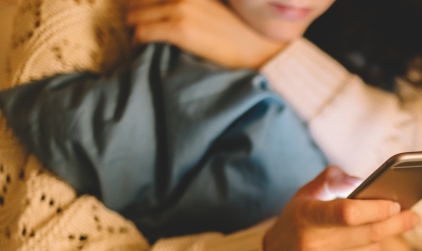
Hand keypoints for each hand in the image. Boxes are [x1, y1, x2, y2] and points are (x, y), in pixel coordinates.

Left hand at [127, 0, 283, 68]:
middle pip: (138, 1)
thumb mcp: (216, 9)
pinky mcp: (180, 29)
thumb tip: (174, 13)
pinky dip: (138, 42)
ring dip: (136, 30)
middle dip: (136, 17)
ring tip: (142, 43)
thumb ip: (195, 6)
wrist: (261, 50)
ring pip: (135, 16)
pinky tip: (144, 50)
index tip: (146, 19)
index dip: (145, 7)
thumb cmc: (243, 35)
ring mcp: (181, 9)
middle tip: (142, 33)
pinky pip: (142, 32)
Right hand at [264, 167, 420, 250]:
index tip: (396, 204)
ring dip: (376, 241)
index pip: (348, 213)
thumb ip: (332, 180)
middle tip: (413, 216)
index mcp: (306, 217)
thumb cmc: (297, 224)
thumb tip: (362, 181)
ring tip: (366, 234)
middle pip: (369, 234)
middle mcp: (311, 247)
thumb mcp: (305, 196)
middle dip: (396, 223)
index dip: (376, 208)